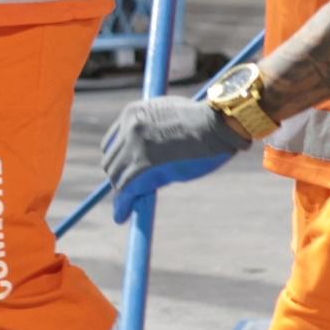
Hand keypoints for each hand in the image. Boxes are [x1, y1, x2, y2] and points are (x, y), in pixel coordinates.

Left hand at [97, 93, 247, 213]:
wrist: (217, 123)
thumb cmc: (206, 121)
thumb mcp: (172, 118)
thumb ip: (156, 133)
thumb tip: (155, 157)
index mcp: (134, 112)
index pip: (113, 142)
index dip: (118, 159)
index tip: (123, 171)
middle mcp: (128, 128)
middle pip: (111, 160)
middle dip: (119, 176)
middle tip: (127, 191)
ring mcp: (134, 147)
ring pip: (117, 176)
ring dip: (122, 191)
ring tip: (127, 205)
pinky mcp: (143, 166)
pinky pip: (125, 190)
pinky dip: (122, 205)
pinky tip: (121, 216)